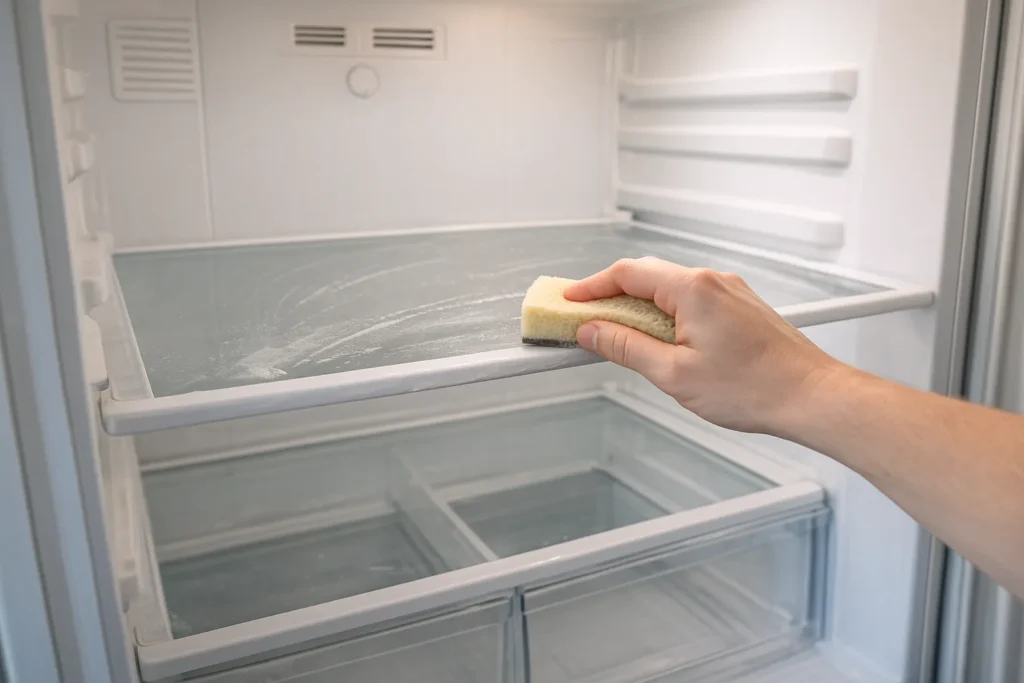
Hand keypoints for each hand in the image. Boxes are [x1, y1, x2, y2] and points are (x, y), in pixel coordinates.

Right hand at [564, 256, 844, 434]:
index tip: (568, 302)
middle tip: (584, 320)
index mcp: (693, 289)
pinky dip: (665, 314)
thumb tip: (592, 333)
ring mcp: (729, 291)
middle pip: (647, 277)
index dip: (590, 288)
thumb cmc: (754, 388)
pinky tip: (658, 341)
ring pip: (670, 290)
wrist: (811, 396)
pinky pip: (691, 300)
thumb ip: (625, 348)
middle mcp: (712, 281)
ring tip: (617, 337)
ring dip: (639, 308)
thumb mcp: (673, 374)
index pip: (627, 274)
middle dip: (610, 296)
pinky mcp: (740, 307)